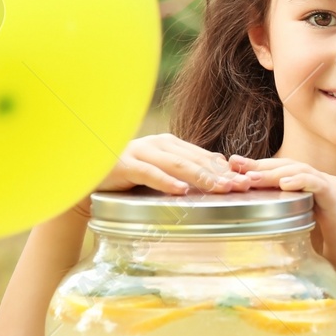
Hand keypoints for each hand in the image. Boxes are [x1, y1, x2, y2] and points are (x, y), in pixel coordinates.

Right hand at [72, 134, 250, 216]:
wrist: (88, 178)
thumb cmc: (130, 178)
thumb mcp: (161, 172)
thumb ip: (186, 170)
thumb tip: (221, 172)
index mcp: (170, 144)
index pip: (204, 156)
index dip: (227, 169)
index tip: (247, 181)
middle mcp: (158, 144)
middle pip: (196, 160)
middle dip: (221, 174)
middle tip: (243, 187)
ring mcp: (141, 152)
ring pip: (177, 165)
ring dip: (202, 177)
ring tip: (221, 188)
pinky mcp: (124, 165)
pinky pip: (149, 173)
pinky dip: (166, 182)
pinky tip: (181, 191)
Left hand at [230, 156, 335, 285]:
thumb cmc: (324, 253)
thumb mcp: (295, 231)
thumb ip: (279, 219)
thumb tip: (247, 219)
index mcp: (311, 188)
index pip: (282, 170)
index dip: (258, 167)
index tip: (233, 167)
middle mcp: (322, 182)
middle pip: (288, 166)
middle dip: (260, 165)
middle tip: (235, 165)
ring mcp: (332, 188)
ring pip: (299, 171)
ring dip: (273, 173)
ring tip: (252, 178)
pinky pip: (317, 184)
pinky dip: (300, 181)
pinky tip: (283, 185)